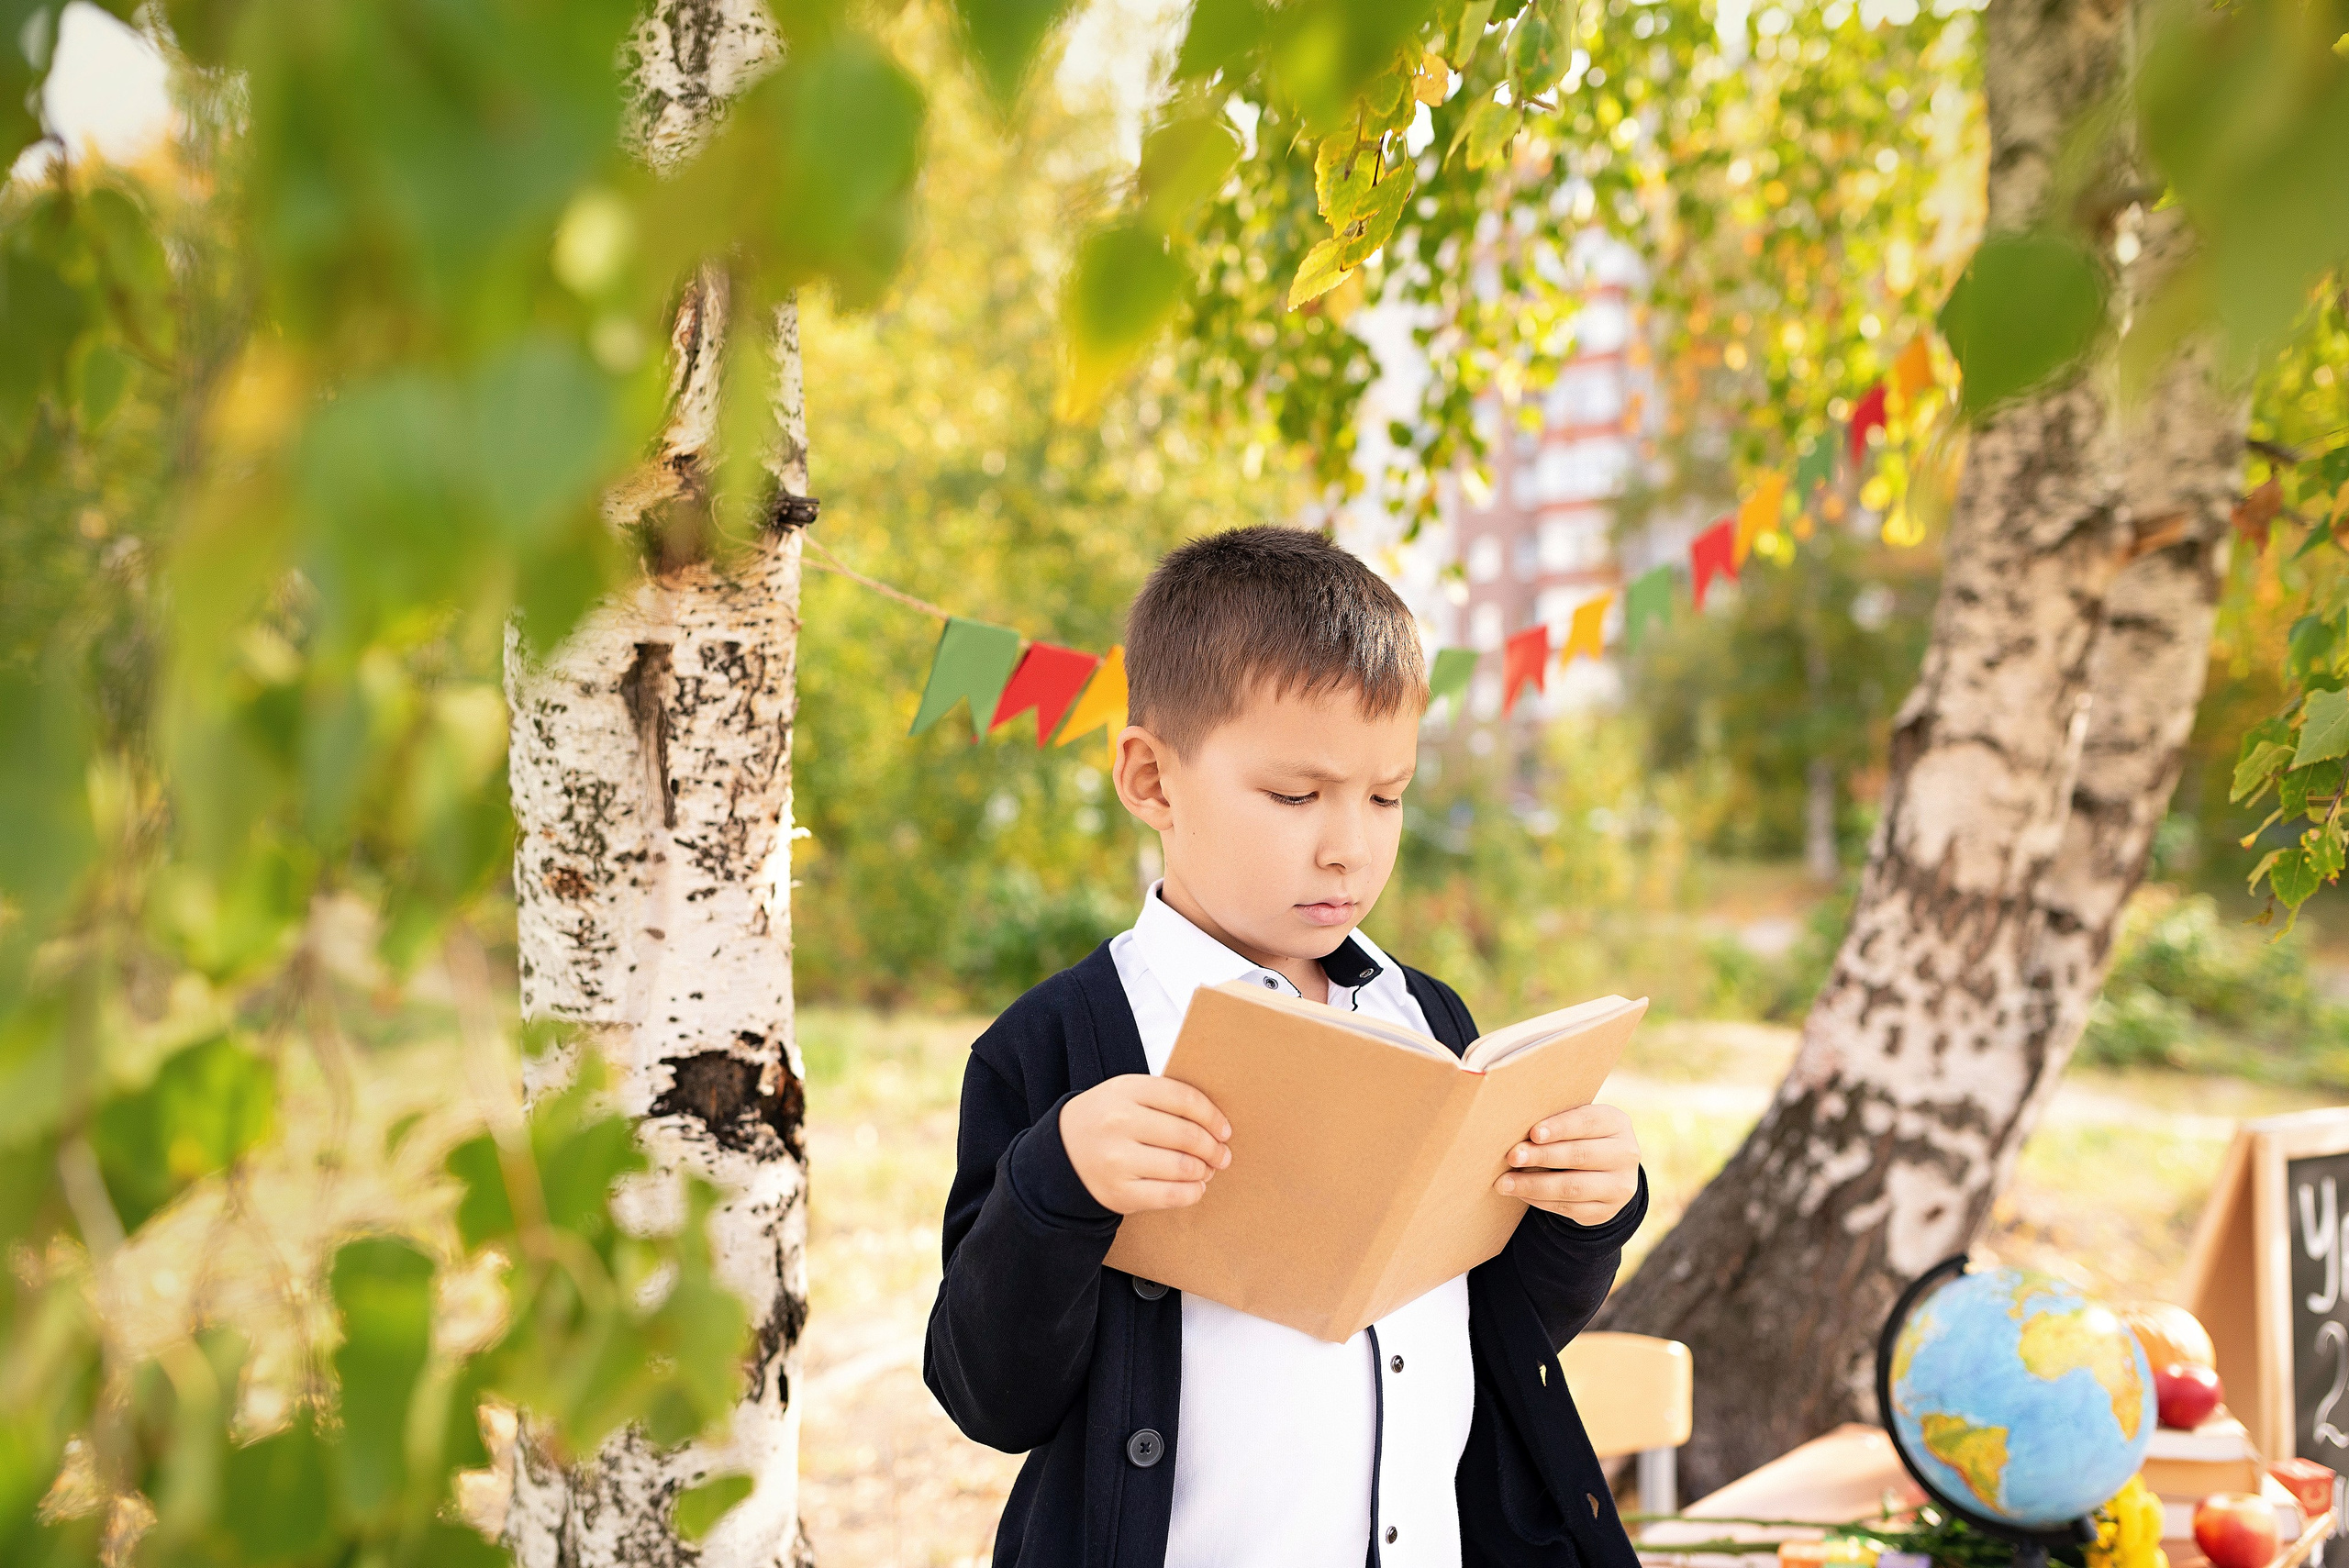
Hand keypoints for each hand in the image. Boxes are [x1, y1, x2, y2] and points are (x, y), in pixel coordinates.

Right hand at [1060, 1074, 1232, 1214]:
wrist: (1061, 1155)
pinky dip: (1192, 1193)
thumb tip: (1216, 1125)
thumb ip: (1165, 1099)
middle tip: (1221, 1154)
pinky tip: (1195, 1187)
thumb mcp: (1126, 1095)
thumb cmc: (1106, 1122)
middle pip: (1187, 1135)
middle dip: (1213, 1148)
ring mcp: (1117, 1159)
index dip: (1212, 1116)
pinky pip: (1170, 1195)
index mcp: (1125, 1090)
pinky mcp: (1119, 1192)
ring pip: (1182, 1167)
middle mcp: (1119, 1122)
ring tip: (1206, 1170)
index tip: (1224, 1129)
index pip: (1184, 1099)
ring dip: (1204, 1171)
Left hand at [1495, 1103, 1639, 1225]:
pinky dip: (1540, 1201)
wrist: (1605, 1171)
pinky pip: (1569, 1208)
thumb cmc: (1578, 1136)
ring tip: (1505, 1182)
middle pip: (1580, 1155)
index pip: (1588, 1122)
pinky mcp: (1606, 1211)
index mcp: (1616, 1123)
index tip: (1533, 1133)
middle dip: (1542, 1156)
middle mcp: (1625, 1154)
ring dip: (1534, 1185)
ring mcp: (1619, 1186)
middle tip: (1512, 1156)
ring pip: (1573, 1187)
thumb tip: (1512, 1123)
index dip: (1560, 1127)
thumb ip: (1554, 1121)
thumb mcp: (1576, 1122)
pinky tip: (1520, 1193)